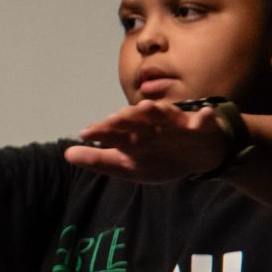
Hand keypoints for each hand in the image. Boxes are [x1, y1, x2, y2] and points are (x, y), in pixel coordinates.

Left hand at [67, 99, 239, 182]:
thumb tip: (67, 154)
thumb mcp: (129, 164)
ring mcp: (176, 123)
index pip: (115, 132)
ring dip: (157, 111)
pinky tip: (204, 114)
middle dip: (126, 119)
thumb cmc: (159, 156)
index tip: (85, 133)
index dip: (101, 132)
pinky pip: (204, 121)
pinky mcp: (200, 126)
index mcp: (134, 134)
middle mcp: (152, 124)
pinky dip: (204, 118)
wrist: (199, 156)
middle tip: (113, 119)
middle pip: (137, 120)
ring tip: (146, 108)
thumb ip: (100, 160)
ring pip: (166, 115)